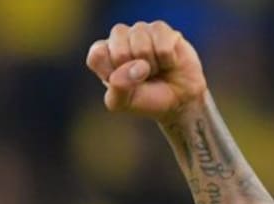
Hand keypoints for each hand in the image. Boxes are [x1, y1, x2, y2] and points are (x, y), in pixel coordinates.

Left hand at [86, 21, 207, 121]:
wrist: (177, 99)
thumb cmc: (145, 99)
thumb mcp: (123, 103)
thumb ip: (118, 89)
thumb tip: (134, 67)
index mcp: (103, 53)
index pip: (96, 55)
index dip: (110, 73)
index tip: (120, 83)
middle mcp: (120, 38)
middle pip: (119, 51)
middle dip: (132, 72)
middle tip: (141, 77)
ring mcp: (141, 30)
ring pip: (142, 47)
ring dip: (152, 66)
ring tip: (154, 69)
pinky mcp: (162, 29)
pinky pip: (163, 45)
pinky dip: (167, 60)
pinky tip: (167, 62)